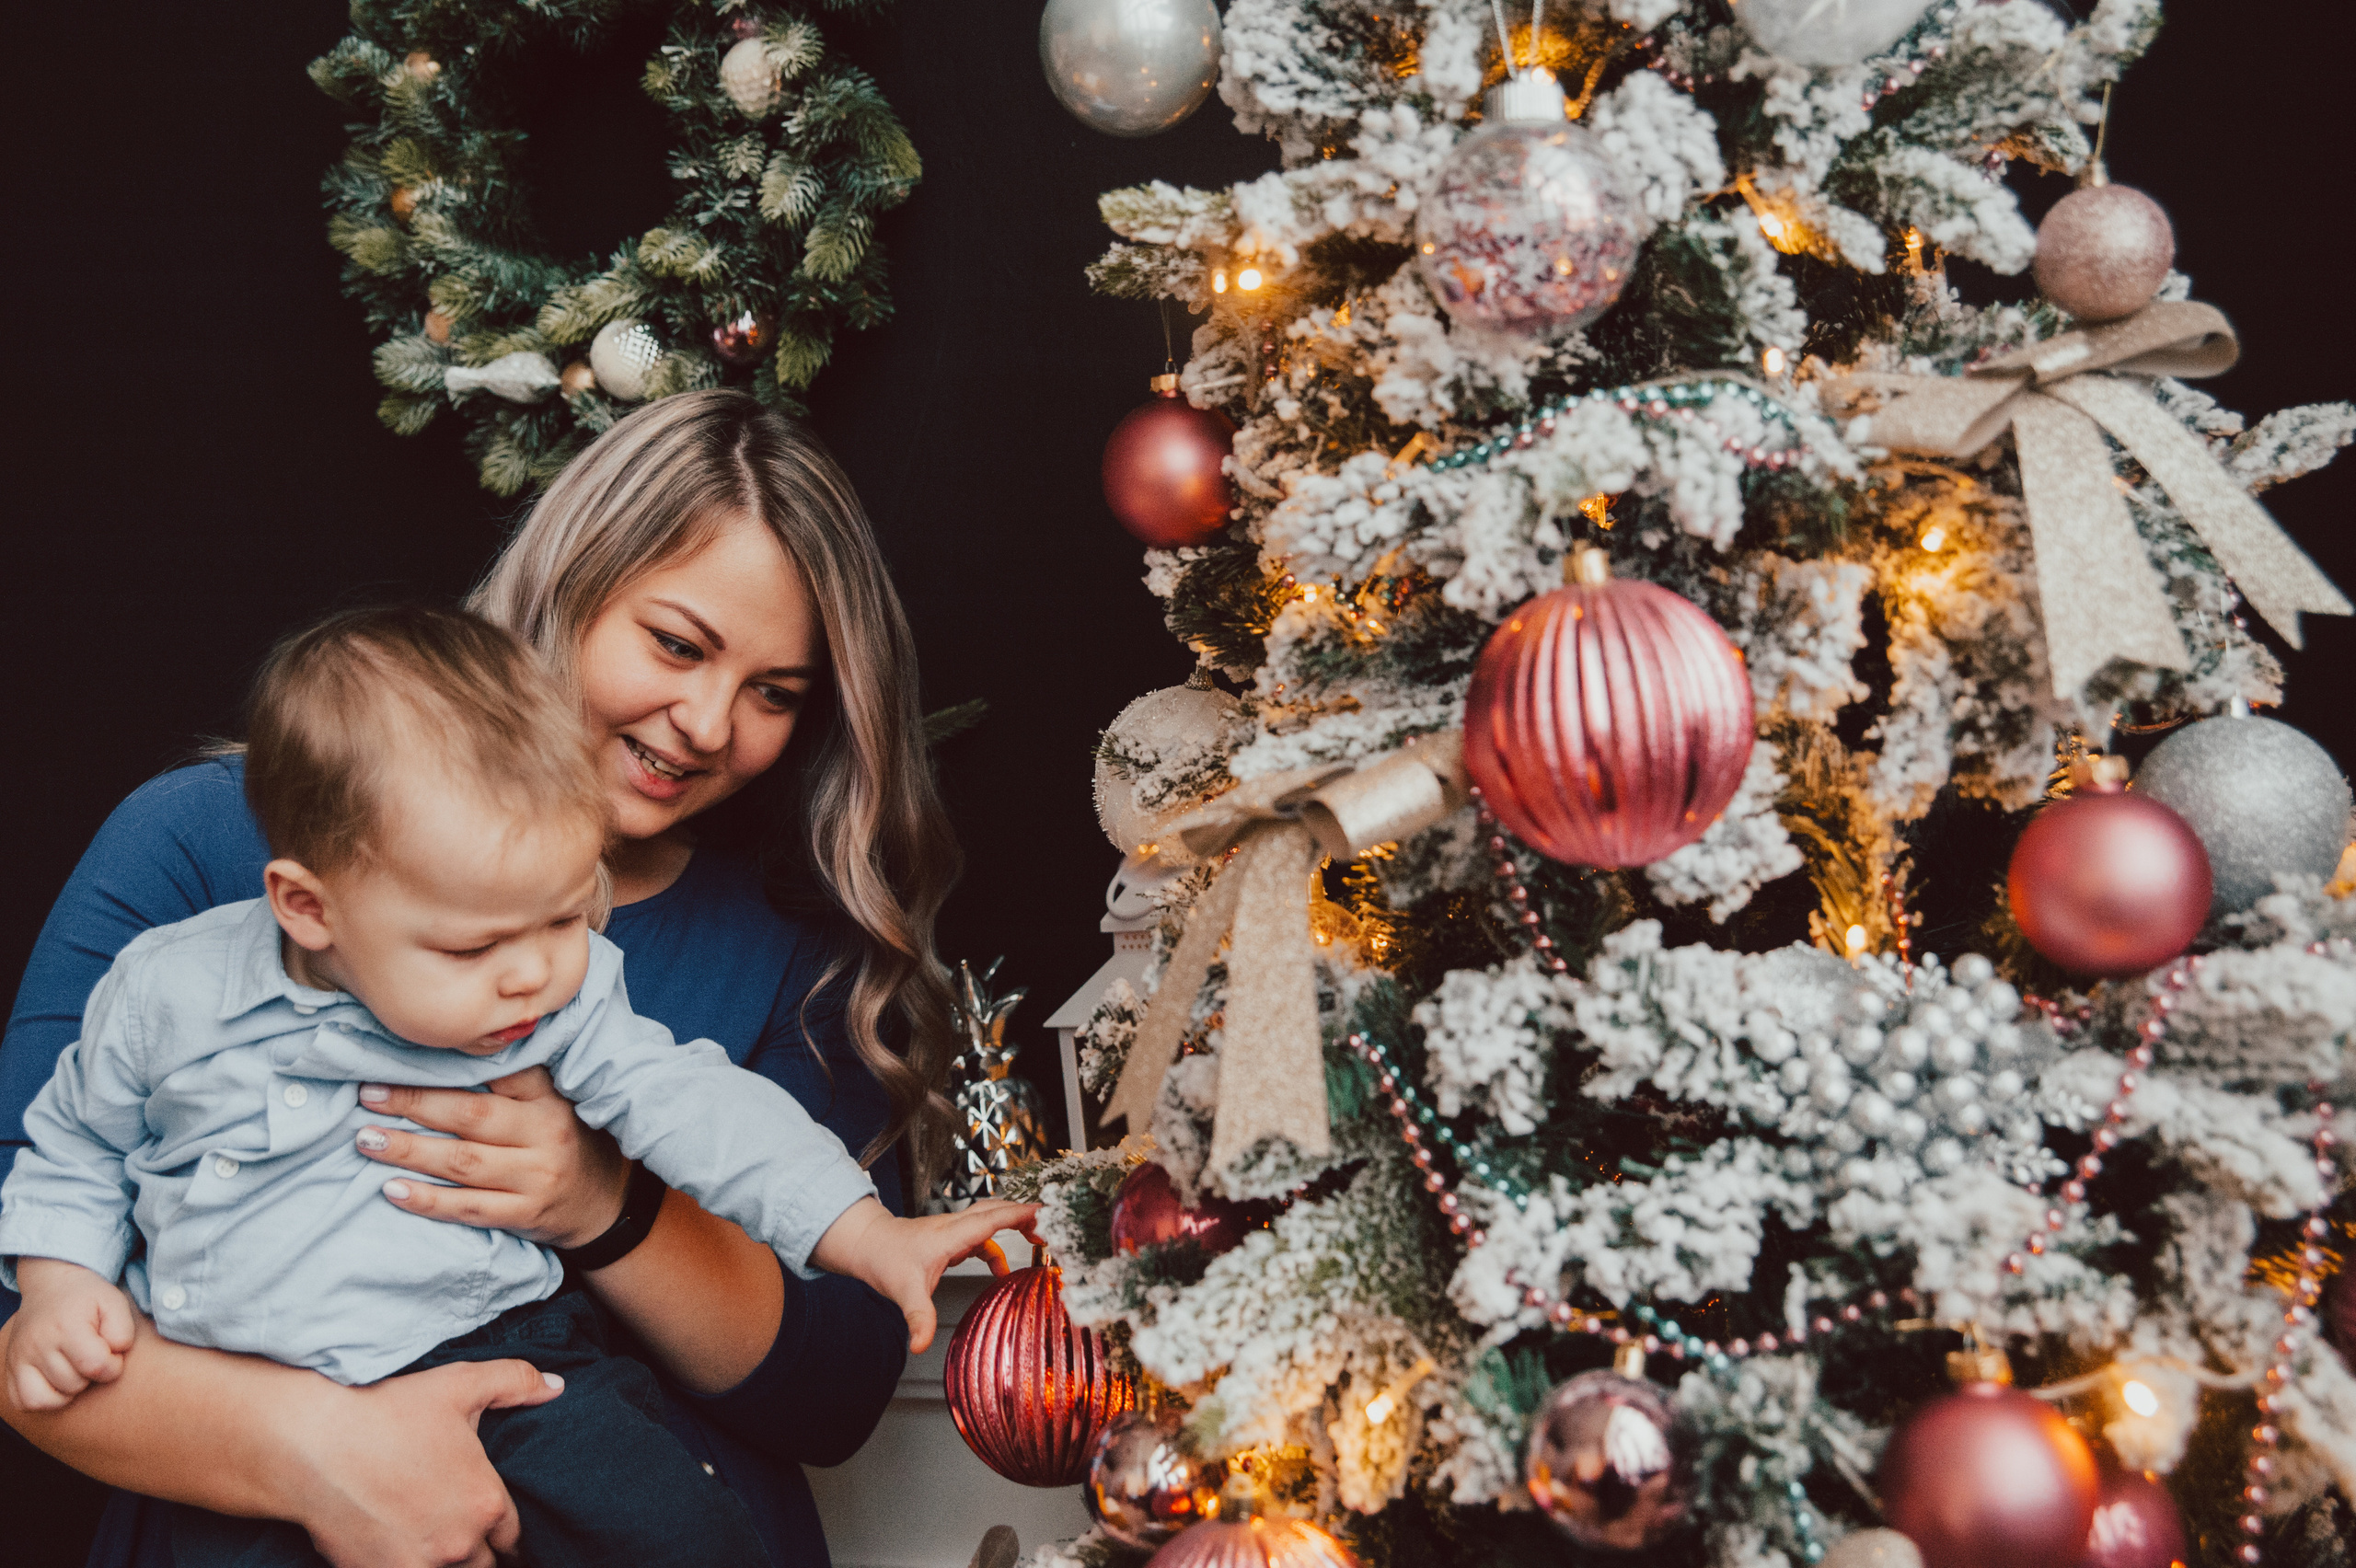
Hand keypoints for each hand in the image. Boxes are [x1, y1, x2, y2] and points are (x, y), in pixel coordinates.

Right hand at [5, 1258, 135, 1411]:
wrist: (51, 1285)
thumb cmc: (87, 1298)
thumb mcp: (114, 1302)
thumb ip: (122, 1331)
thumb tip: (114, 1355)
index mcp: (66, 1327)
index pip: (95, 1365)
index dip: (113, 1365)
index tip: (113, 1353)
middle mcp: (38, 1344)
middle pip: (73, 1384)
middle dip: (91, 1376)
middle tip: (92, 1356)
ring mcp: (19, 1358)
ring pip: (46, 1399)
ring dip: (68, 1390)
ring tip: (76, 1369)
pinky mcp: (11, 1368)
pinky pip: (23, 1402)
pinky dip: (43, 1400)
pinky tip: (57, 1383)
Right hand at [294, 1358, 565, 1567]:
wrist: (311, 1444)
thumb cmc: (387, 1411)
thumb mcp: (460, 1384)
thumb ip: (516, 1381)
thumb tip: (557, 1387)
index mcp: (486, 1502)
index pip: (513, 1533)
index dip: (502, 1525)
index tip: (489, 1520)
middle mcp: (459, 1543)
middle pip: (484, 1563)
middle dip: (477, 1549)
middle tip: (459, 1531)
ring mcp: (418, 1566)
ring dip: (448, 1563)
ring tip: (434, 1544)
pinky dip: (411, 1566)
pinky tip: (402, 1550)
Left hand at [354, 1066, 631, 1247]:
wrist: (605, 1203)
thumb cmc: (564, 1142)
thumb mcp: (553, 1103)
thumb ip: (512, 1082)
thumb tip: (441, 1053)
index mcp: (549, 1098)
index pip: (499, 1072)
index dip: (448, 1064)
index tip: (401, 1055)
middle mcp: (545, 1134)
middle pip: (470, 1116)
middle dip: (414, 1103)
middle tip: (368, 1095)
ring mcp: (536, 1178)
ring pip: (463, 1162)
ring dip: (409, 1150)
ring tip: (367, 1140)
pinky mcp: (525, 1214)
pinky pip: (468, 1208)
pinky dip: (427, 1200)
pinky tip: (392, 1190)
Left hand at [809, 1197, 1043, 1352]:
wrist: (867, 1245)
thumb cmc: (884, 1260)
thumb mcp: (905, 1291)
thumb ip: (918, 1318)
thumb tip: (922, 1345)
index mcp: (952, 1234)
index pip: (994, 1218)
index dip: (1021, 1215)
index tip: (1046, 1214)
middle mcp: (956, 1227)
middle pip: (998, 1211)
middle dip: (1026, 1216)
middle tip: (1051, 1226)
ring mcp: (953, 1232)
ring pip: (991, 1221)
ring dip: (1013, 1227)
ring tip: (1038, 1241)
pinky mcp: (950, 1239)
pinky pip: (981, 1238)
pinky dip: (997, 1248)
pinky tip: (1001, 1271)